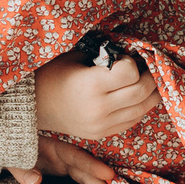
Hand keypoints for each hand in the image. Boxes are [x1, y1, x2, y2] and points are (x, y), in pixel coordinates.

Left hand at [6, 134, 125, 183]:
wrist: (1, 138)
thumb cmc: (4, 144)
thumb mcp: (8, 155)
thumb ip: (20, 168)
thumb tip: (35, 182)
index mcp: (51, 145)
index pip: (74, 156)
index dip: (91, 165)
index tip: (108, 174)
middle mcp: (62, 153)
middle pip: (85, 168)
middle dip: (101, 182)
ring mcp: (63, 162)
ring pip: (85, 175)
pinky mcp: (63, 168)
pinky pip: (80, 177)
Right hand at [35, 51, 158, 140]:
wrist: (33, 106)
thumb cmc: (53, 74)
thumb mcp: (75, 56)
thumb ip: (104, 54)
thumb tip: (132, 50)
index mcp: (91, 86)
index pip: (130, 73)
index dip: (131, 62)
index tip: (123, 58)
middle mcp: (98, 109)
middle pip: (141, 92)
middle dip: (150, 76)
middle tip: (147, 65)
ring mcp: (101, 125)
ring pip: (142, 109)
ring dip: (151, 92)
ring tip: (147, 79)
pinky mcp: (102, 134)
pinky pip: (132, 120)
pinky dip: (140, 107)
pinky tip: (135, 95)